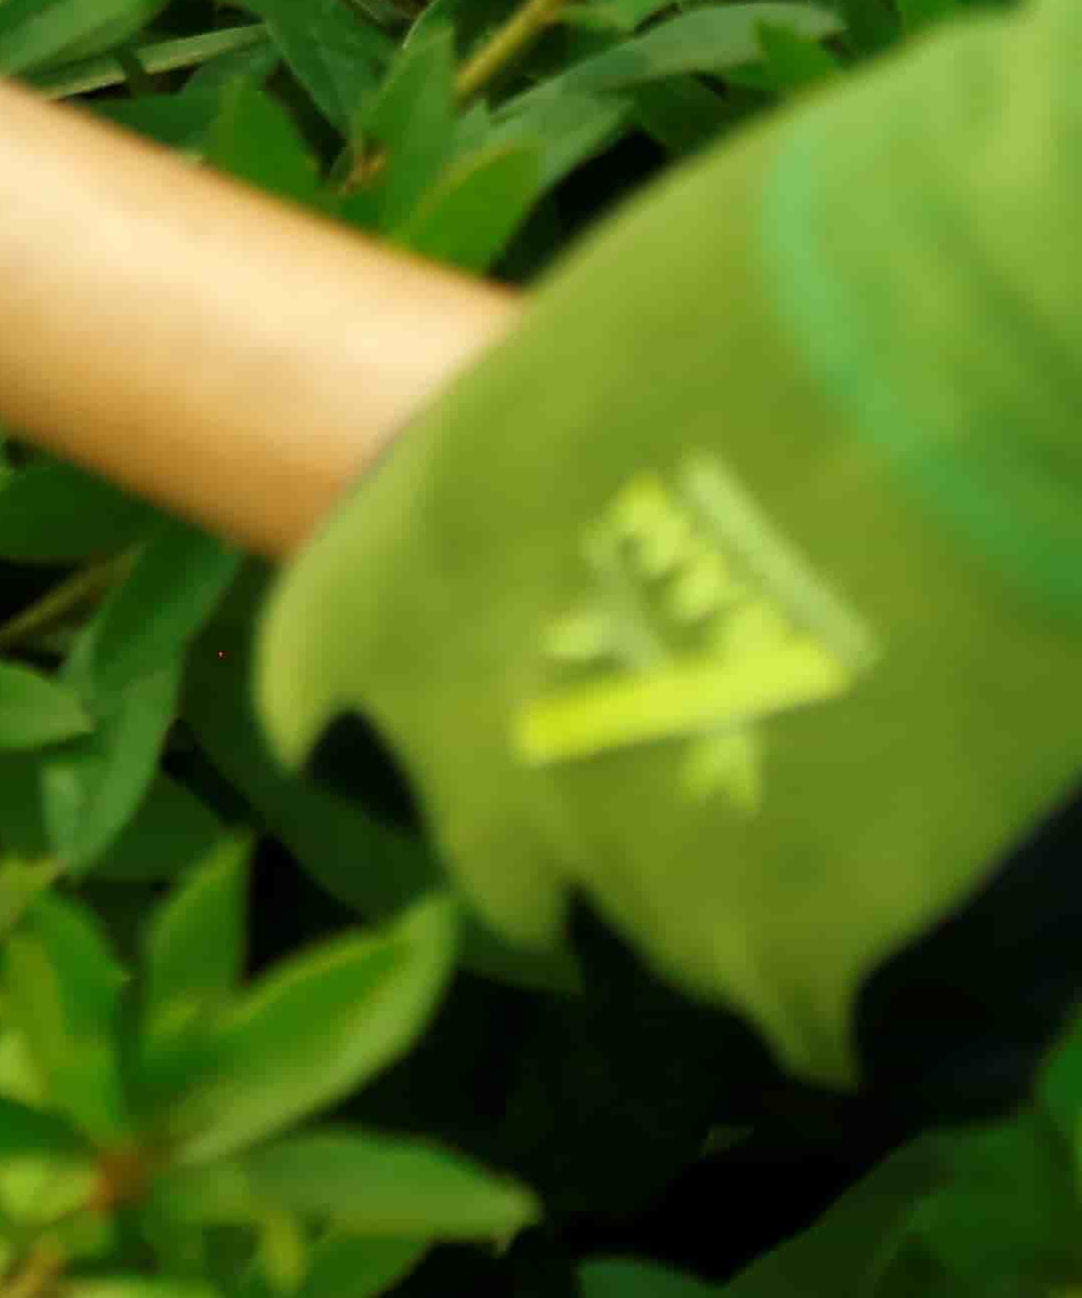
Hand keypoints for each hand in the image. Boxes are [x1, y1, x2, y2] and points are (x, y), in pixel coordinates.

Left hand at [256, 0, 1081, 1092]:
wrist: (974, 337)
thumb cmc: (804, 282)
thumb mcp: (590, 375)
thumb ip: (556, 502)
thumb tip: (593, 548)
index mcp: (392, 570)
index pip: (327, 707)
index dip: (429, 717)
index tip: (507, 705)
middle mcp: (471, 733)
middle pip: (501, 860)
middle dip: (593, 828)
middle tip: (718, 767)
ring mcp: (622, 854)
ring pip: (667, 939)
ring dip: (745, 896)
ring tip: (855, 799)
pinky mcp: (789, 943)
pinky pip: (814, 1020)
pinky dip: (867, 990)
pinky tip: (919, 919)